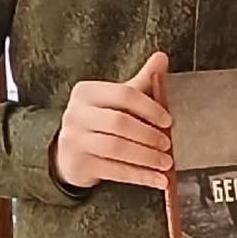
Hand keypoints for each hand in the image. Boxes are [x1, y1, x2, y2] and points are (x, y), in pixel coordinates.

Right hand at [53, 51, 172, 189]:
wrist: (68, 152)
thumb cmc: (101, 120)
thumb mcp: (117, 99)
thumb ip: (141, 81)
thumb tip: (162, 57)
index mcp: (87, 92)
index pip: (124, 94)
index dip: (149, 107)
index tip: (168, 120)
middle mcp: (76, 114)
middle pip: (119, 123)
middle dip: (148, 134)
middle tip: (168, 144)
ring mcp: (74, 141)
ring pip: (116, 148)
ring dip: (146, 157)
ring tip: (166, 163)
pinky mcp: (79, 165)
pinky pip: (114, 171)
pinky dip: (140, 176)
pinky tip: (158, 180)